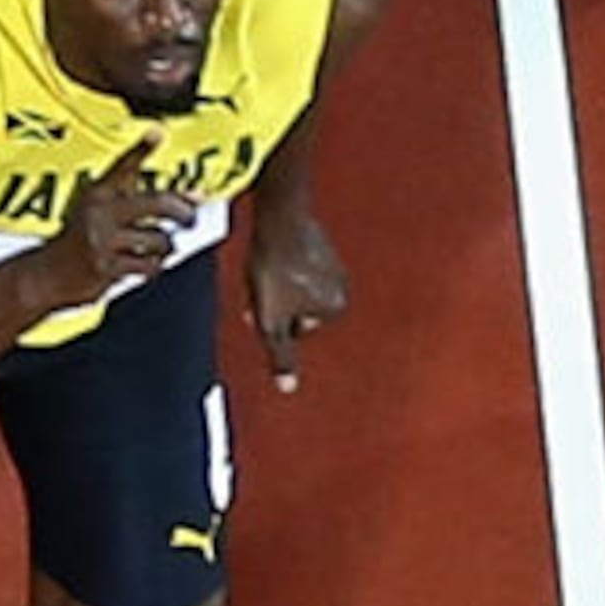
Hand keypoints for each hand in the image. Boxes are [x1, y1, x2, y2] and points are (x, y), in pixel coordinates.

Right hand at [38, 138, 193, 306]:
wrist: (48, 274)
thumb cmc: (84, 239)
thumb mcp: (105, 210)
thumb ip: (146, 200)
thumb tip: (195, 196)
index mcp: (98, 193)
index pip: (124, 166)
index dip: (142, 149)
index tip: (157, 131)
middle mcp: (99, 212)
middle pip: (156, 203)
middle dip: (182, 211)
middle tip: (190, 218)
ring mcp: (102, 240)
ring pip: (158, 239)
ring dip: (165, 247)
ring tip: (155, 248)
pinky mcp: (106, 267)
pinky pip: (149, 265)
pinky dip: (153, 266)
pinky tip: (144, 265)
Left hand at [245, 208, 347, 391]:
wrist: (277, 217)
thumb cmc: (275, 268)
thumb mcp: (271, 322)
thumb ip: (281, 356)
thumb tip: (288, 387)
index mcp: (337, 307)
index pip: (296, 328)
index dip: (273, 319)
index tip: (267, 302)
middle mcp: (342, 284)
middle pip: (295, 306)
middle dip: (275, 301)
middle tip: (262, 285)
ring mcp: (331, 260)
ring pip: (293, 284)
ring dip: (276, 281)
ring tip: (264, 267)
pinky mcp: (316, 240)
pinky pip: (294, 261)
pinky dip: (280, 261)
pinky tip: (270, 251)